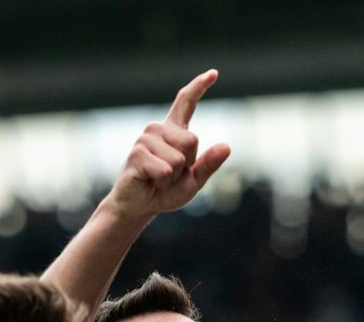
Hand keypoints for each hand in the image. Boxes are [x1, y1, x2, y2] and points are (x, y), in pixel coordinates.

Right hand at [106, 70, 230, 221]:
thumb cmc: (165, 192)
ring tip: (158, 178)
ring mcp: (145, 139)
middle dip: (187, 165)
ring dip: (173, 176)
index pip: (186, 103)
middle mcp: (158, 129)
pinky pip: (165, 170)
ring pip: (179, 158)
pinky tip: (149, 180)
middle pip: (191, 140)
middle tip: (169, 175)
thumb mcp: (194, 181)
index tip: (213, 73)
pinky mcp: (137, 153)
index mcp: (173, 132)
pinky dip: (162, 182)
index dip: (199, 87)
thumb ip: (209, 164)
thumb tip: (226, 147)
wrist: (138, 207)